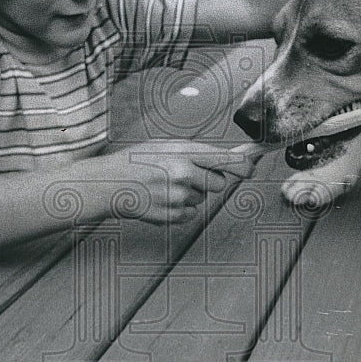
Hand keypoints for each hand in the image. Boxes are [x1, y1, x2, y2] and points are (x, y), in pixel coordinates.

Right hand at [109, 140, 258, 223]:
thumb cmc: (137, 161)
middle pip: (217, 184)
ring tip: (165, 185)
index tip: (251, 169)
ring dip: (190, 193)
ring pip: (201, 198)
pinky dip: (180, 208)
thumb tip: (229, 159)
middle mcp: (185, 174)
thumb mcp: (166, 145)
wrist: (109, 183)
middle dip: (207, 180)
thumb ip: (197, 152)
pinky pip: (190, 213)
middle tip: (184, 175)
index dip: (244, 166)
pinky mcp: (173, 216)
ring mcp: (179, 197)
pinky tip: (161, 198)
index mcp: (185, 152)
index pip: (227, 161)